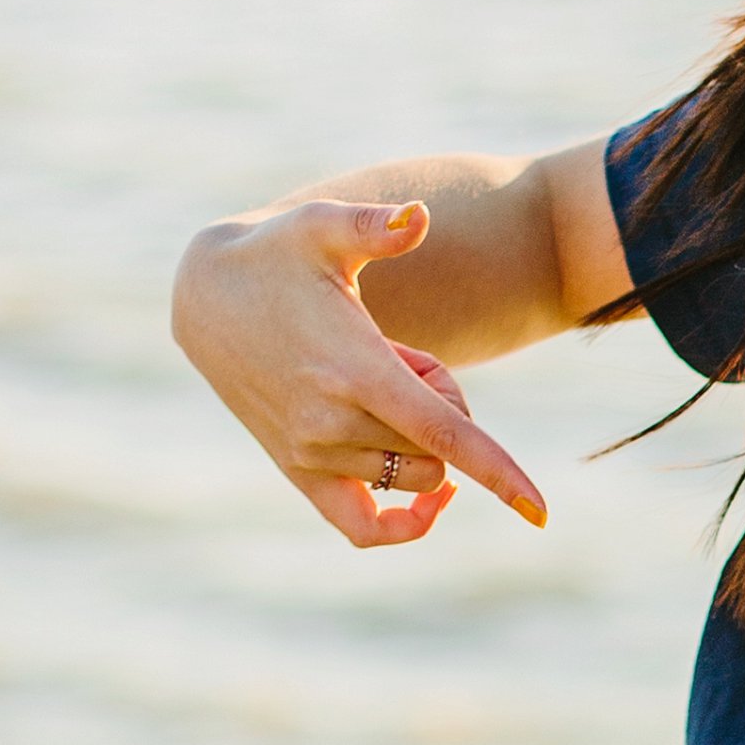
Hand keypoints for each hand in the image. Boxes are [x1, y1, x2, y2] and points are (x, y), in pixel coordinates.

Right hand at [169, 197, 547, 547]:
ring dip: (419, 436)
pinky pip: (362, 528)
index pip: (445, 434)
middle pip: (441, 449)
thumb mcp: (322, 226)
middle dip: (445, 406)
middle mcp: (333, 424)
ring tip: (379, 380)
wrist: (205, 296)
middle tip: (404, 353)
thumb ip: (374, 224)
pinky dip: (404, 523)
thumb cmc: (276, 254)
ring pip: (414, 474)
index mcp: (355, 370)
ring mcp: (313, 454)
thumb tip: (418, 217)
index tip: (539, 512)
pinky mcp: (298, 471)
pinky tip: (434, 493)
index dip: (499, 473)